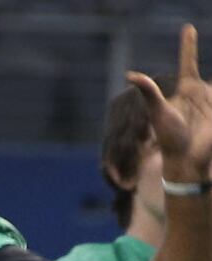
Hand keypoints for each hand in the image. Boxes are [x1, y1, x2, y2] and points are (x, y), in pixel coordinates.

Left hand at [127, 24, 211, 182]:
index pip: (188, 62)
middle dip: (206, 75)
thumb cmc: (169, 137)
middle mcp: (200, 93)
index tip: (187, 28)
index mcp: (186, 89)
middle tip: (193, 44)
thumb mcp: (158, 111)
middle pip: (208, 76)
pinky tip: (210, 99)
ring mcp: (211, 103)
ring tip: (205, 97)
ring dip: (211, 90)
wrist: (185, 160)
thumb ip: (149, 92)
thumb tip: (129, 74)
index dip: (188, 46)